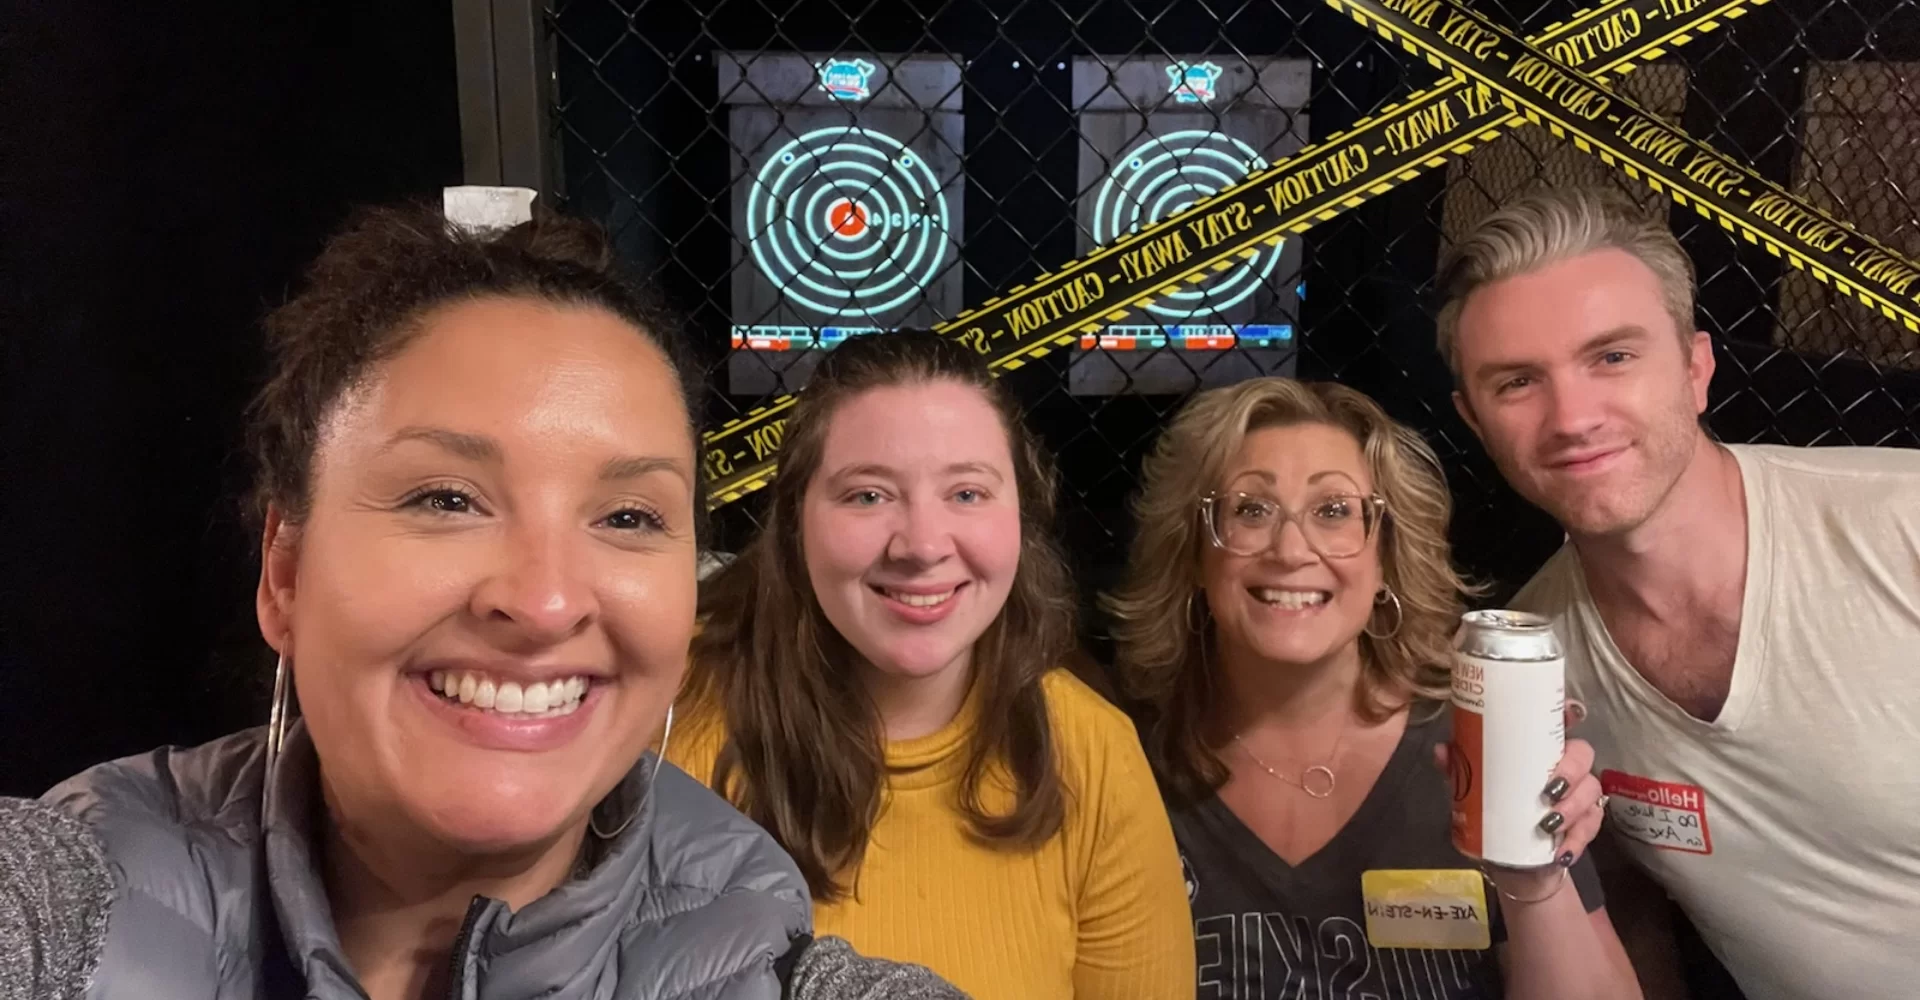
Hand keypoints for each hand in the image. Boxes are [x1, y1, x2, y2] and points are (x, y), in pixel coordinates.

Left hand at [1432, 701, 1603, 900]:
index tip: (1570, 714)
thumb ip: (1457, 769)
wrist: (1510, 859)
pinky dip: (1577, 839)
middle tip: (1549, 790)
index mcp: (1539, 749)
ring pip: (1590, 790)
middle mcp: (1565, 766)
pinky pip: (1592, 827)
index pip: (1559, 722)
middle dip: (1570, 770)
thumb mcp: (1470, 788)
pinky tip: (1562, 850)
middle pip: (1582, 754)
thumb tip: (1443, 751)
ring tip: (1549, 823)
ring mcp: (1579, 794)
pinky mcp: (1585, 824)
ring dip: (1573, 807)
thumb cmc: (1493, 809)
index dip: (1569, 713)